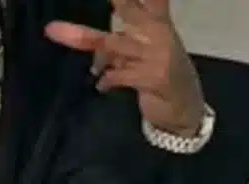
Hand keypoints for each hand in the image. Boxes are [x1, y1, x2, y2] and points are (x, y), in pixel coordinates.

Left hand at [45, 0, 204, 135]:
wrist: (185, 108)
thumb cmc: (160, 75)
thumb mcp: (142, 53)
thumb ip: (115, 47)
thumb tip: (93, 54)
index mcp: (158, 19)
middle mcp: (158, 31)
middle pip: (127, 8)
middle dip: (115, 1)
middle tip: (63, 20)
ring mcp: (156, 53)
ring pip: (113, 44)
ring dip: (94, 52)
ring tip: (81, 56)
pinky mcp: (152, 76)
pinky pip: (118, 74)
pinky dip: (106, 80)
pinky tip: (103, 86)